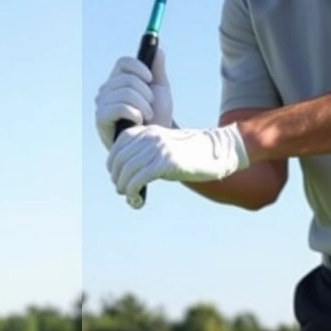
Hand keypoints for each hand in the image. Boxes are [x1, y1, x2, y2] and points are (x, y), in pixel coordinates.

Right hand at [94, 48, 173, 149]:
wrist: (153, 144)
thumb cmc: (157, 118)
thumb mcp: (160, 91)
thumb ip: (157, 69)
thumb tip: (158, 46)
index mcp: (119, 80)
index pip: (123, 62)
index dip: (139, 67)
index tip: (151, 79)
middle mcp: (107, 89)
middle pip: (126, 78)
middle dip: (145, 93)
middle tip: (151, 106)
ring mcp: (101, 104)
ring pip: (125, 92)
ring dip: (143, 105)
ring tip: (147, 116)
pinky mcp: (100, 119)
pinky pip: (119, 106)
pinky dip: (134, 113)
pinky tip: (138, 123)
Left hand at [107, 124, 249, 208]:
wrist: (217, 153)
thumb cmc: (190, 154)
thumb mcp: (165, 147)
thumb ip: (146, 154)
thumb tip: (124, 175)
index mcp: (149, 130)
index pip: (119, 145)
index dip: (112, 163)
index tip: (117, 176)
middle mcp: (151, 137)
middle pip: (120, 160)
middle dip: (117, 178)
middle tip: (122, 190)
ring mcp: (159, 149)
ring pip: (127, 171)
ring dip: (123, 188)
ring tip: (130, 196)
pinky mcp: (167, 163)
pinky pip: (138, 179)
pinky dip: (132, 192)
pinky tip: (137, 200)